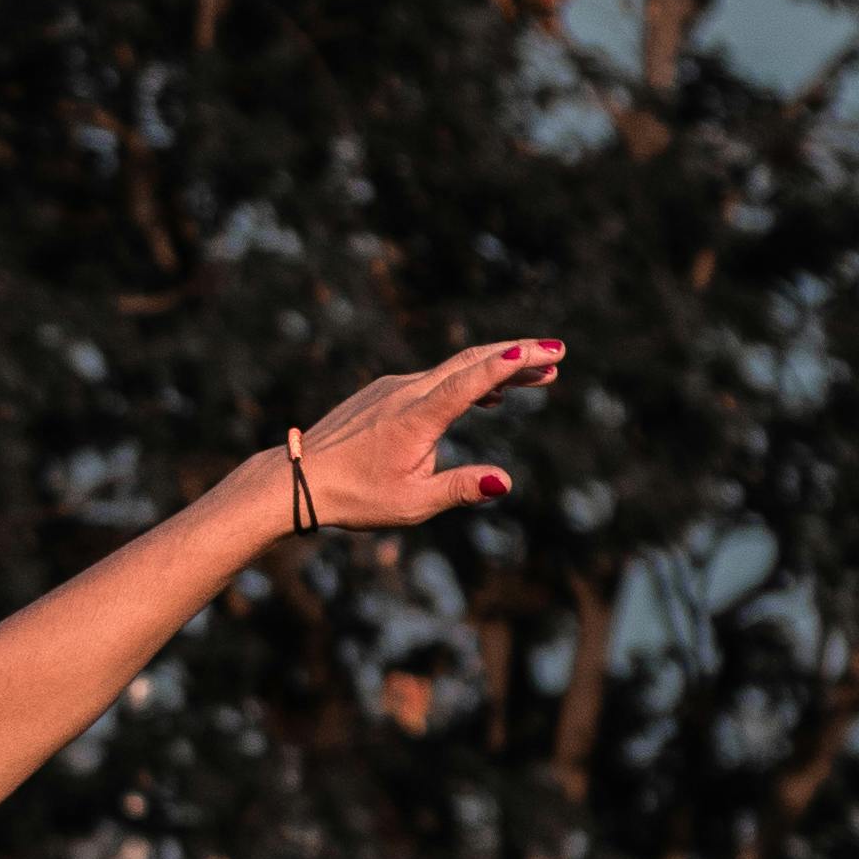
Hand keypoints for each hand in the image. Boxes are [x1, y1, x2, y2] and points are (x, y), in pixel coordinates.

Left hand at [293, 335, 562, 530]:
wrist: (299, 479)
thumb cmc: (354, 497)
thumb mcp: (412, 504)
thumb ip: (460, 489)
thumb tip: (505, 483)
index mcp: (418, 416)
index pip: (472, 379)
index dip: (509, 366)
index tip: (542, 354)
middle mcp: (408, 391)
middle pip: (471, 362)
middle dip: (518, 358)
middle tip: (559, 357)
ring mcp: (394, 386)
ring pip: (454, 368)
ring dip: (497, 369)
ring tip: (538, 379)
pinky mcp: (384, 391)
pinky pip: (436, 378)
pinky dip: (468, 380)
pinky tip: (488, 397)